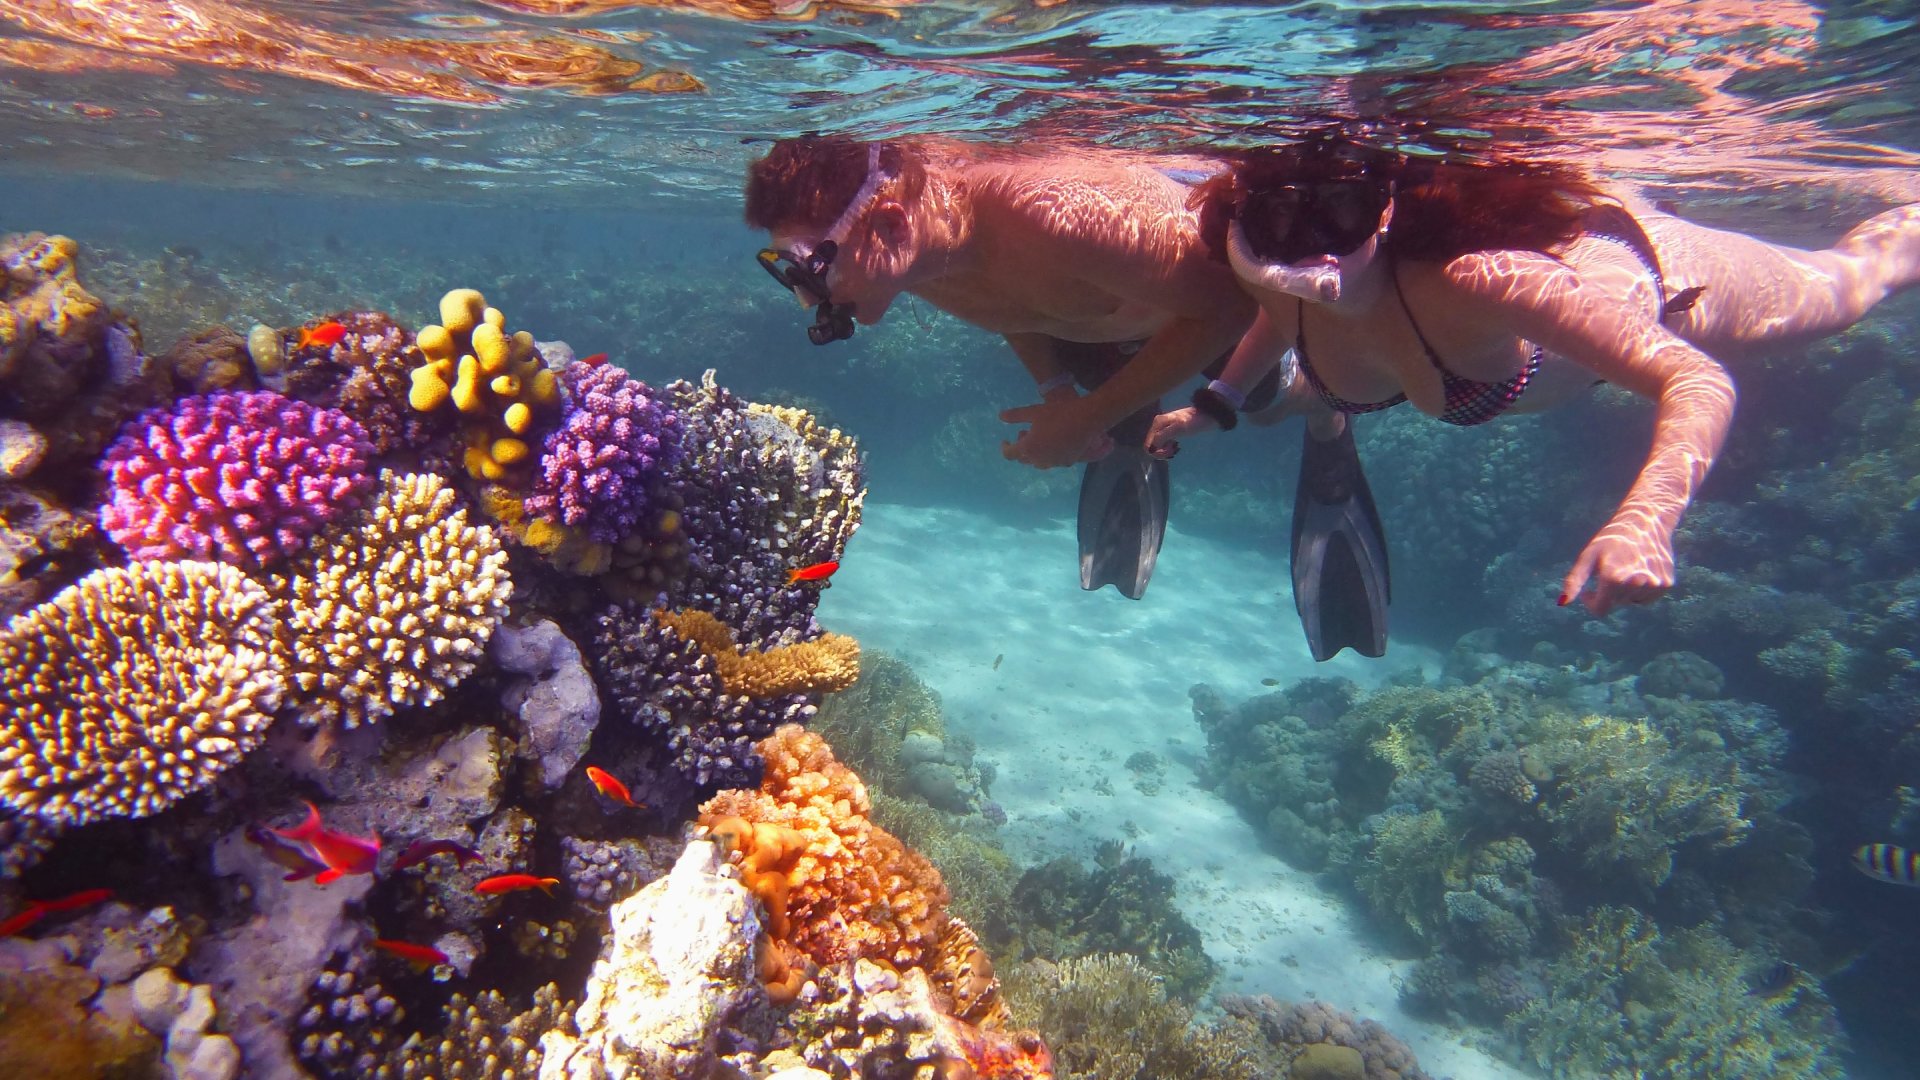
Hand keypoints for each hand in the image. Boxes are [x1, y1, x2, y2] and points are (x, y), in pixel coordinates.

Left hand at [1000, 396, 1109, 468]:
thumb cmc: (1057, 413)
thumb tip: (1000, 416)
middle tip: (1024, 434)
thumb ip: (1015, 416)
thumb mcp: (1033, 411)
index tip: (1005, 440)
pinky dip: (1049, 454)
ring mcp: (1054, 463)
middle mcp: (1039, 460)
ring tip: (1039, 439)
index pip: (1010, 454)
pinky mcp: (1067, 463)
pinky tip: (1054, 443)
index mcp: (1028, 448)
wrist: (1086, 419)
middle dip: (1021, 449)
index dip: (1005, 447)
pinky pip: (1053, 461)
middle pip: (1024, 459)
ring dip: (1035, 453)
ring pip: (1038, 462)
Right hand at [1148, 407, 1214, 455]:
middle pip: (1152, 446)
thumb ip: (1163, 436)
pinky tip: (1177, 447)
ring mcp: (1164, 429)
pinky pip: (1164, 444)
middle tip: (1174, 451)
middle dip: (1162, 452)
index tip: (1171, 452)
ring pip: (1158, 446)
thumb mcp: (1179, 428)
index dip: (1158, 452)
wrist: (1208, 416)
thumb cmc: (1195, 421)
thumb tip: (1150, 448)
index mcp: (1157, 424)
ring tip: (1177, 449)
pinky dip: (1169, 449)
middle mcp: (1158, 426)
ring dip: (1166, 451)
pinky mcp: (1170, 432)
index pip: (1149, 444)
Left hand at [1561, 522, 1675, 615]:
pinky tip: (1642, 568)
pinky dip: (1642, 590)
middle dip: (1610, 591)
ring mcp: (1654, 585)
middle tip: (1613, 567)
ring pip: (1632, 601)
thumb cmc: (1612, 539)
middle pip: (1616, 604)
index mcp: (1613, 578)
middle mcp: (1636, 583)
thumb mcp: (1589, 556)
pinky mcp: (1666, 585)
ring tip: (1629, 565)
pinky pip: (1647, 598)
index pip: (1600, 609)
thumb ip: (1575, 580)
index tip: (1588, 590)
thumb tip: (1563, 602)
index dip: (1591, 601)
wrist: (1647, 521)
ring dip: (1626, 590)